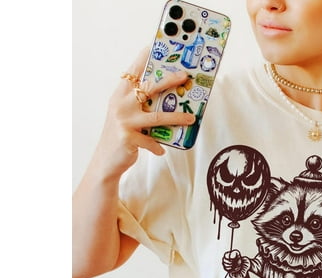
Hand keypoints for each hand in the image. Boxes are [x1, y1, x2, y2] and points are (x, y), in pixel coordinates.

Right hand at [97, 47, 195, 174]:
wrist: (106, 161)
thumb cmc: (121, 137)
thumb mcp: (126, 117)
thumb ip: (140, 107)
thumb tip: (167, 101)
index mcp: (120, 96)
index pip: (132, 72)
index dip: (142, 59)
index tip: (153, 46)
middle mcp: (120, 104)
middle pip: (148, 88)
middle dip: (169, 80)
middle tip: (185, 76)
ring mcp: (124, 120)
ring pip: (156, 116)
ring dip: (176, 117)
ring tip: (191, 119)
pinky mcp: (128, 137)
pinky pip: (151, 141)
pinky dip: (157, 146)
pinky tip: (161, 150)